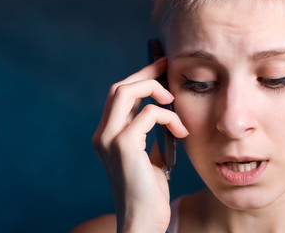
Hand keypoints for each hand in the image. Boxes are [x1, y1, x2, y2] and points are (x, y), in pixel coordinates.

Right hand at [92, 57, 188, 232]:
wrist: (143, 220)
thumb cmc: (148, 191)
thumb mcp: (149, 158)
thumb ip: (150, 136)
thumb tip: (164, 115)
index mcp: (108, 135)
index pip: (119, 96)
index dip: (139, 79)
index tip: (159, 67)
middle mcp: (103, 134)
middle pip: (118, 88)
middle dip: (145, 74)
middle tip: (166, 66)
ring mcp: (109, 139)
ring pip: (126, 92)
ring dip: (155, 90)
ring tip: (173, 102)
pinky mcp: (123, 146)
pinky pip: (148, 114)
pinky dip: (168, 116)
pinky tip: (181, 131)